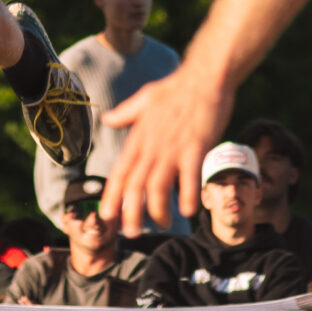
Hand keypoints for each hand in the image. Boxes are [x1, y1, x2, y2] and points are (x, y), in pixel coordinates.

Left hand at [101, 61, 233, 233]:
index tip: (107, 216)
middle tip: (131, 233)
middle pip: (135, 186)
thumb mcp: (145, 98)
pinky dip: (187, 198)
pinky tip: (188, 211)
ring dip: (157, 211)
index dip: (112, 197)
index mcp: (139, 137)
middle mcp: (152, 146)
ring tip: (161, 223)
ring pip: (157, 188)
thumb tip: (107, 119)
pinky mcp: (195, 148)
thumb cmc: (177, 88)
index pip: (120, 172)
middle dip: (130, 214)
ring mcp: (173, 148)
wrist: (204, 77)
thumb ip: (126, 113)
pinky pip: (188, 179)